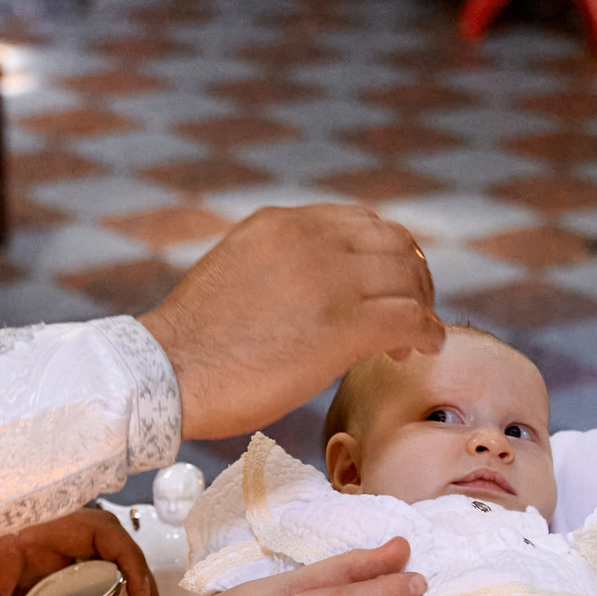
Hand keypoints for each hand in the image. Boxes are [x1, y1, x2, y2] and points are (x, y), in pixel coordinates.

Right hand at [137, 205, 442, 441]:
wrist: (169, 373)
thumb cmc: (194, 343)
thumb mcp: (238, 273)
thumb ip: (280, 267)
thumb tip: (313, 295)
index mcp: (283, 222)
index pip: (360, 223)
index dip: (384, 255)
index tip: (384, 288)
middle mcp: (312, 239)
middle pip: (395, 244)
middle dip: (412, 278)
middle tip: (411, 313)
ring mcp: (332, 279)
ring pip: (409, 278)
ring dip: (421, 306)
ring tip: (415, 338)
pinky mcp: (345, 325)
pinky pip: (411, 319)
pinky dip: (427, 333)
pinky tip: (424, 350)